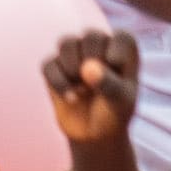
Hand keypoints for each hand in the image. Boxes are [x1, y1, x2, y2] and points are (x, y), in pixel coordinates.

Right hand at [36, 26, 142, 147]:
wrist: (95, 136)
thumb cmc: (114, 113)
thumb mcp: (119, 102)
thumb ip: (108, 83)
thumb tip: (87, 67)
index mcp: (122, 49)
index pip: (122, 36)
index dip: (118, 54)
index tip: (117, 74)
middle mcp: (99, 45)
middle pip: (91, 35)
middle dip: (94, 61)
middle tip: (98, 85)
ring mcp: (74, 54)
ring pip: (66, 42)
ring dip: (73, 67)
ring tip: (82, 90)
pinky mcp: (54, 67)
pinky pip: (48, 64)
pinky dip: (58, 82)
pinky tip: (71, 99)